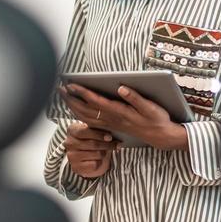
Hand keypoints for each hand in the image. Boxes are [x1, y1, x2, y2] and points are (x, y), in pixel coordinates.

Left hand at [60, 83, 189, 151]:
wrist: (161, 137)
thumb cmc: (157, 119)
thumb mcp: (151, 107)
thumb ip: (135, 98)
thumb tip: (121, 88)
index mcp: (120, 112)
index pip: (96, 101)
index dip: (83, 92)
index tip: (71, 84)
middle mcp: (113, 119)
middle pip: (86, 110)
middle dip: (72, 99)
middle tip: (60, 88)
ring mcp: (111, 124)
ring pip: (86, 117)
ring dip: (73, 107)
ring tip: (65, 97)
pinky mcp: (112, 127)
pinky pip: (91, 122)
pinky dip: (80, 115)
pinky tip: (76, 110)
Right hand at [65, 121, 119, 177]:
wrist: (88, 158)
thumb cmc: (93, 141)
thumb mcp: (96, 132)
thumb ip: (101, 131)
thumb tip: (111, 137)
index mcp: (72, 130)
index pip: (84, 131)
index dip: (99, 134)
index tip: (110, 137)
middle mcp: (69, 143)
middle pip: (92, 143)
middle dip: (106, 145)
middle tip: (115, 145)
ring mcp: (71, 156)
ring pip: (96, 154)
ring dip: (104, 153)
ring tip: (106, 151)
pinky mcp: (76, 167)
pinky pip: (94, 164)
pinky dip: (100, 162)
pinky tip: (100, 160)